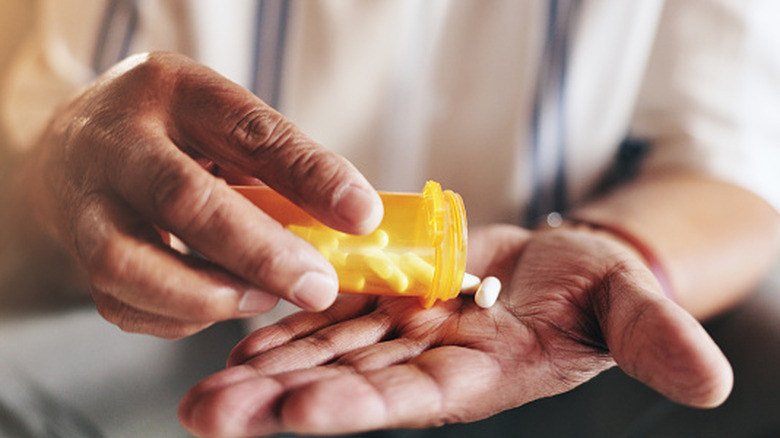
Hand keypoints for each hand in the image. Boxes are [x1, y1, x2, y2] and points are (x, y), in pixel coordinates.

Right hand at [21, 52, 382, 337]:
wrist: (79, 141)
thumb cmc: (174, 131)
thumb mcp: (224, 119)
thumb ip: (278, 164)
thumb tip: (350, 223)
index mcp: (175, 92)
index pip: (249, 131)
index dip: (310, 176)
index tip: (362, 216)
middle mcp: (119, 143)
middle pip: (182, 201)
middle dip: (260, 253)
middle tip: (317, 286)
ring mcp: (86, 201)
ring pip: (128, 263)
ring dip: (207, 296)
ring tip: (261, 298)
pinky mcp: (77, 254)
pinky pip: (122, 303)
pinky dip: (179, 317)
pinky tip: (217, 302)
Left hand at [179, 224, 732, 436]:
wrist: (561, 265)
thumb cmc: (597, 289)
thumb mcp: (629, 307)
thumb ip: (653, 340)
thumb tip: (711, 381)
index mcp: (480, 375)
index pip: (415, 397)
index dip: (360, 405)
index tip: (301, 415)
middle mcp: (427, 365)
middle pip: (348, 384)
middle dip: (280, 401)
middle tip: (211, 416)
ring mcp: (400, 335)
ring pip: (324, 353)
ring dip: (265, 371)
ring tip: (203, 396)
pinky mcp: (384, 302)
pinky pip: (329, 315)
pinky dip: (285, 327)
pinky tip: (238, 343)